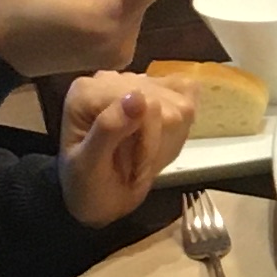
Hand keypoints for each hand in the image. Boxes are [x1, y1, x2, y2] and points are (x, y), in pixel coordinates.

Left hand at [55, 70, 194, 226]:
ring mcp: (136, 81)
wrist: (98, 198)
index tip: (132, 169)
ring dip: (169, 138)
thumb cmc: (88, 186)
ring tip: (144, 156)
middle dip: (157, 141)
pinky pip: (188, 94)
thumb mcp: (88, 166)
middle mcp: (111, 78)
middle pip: (165, 101)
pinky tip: (161, 139)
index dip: (149, 140)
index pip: (145, 101)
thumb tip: (138, 97)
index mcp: (88, 91)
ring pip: (181, 102)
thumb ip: (108, 130)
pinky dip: (181, 124)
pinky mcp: (157, 89)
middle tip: (135, 166)